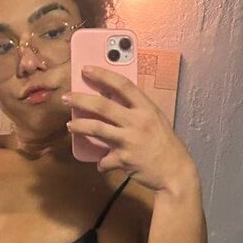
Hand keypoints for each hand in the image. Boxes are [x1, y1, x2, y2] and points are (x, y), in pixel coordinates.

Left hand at [65, 66, 197, 191]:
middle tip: (66, 97)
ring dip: (79, 126)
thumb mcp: (156, 121)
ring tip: (70, 125)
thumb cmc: (166, 145)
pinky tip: (101, 163)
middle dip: (80, 100)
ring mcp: (130, 141)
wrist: (176, 173)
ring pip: (96, 129)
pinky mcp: (124, 160)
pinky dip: (101, 162)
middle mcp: (137, 122)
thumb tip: (115, 103)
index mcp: (146, 108)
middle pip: (102, 105)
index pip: (122, 84)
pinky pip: (104, 160)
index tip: (86, 69)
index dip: (102, 75)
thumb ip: (137, 112)